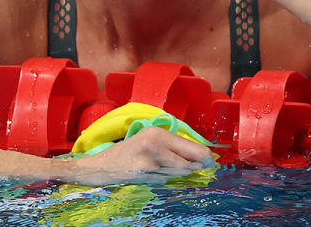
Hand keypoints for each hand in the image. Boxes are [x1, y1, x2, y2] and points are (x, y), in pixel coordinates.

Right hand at [60, 126, 213, 184]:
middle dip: (197, 166)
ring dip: (180, 173)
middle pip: (188, 159)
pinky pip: (164, 179)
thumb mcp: (147, 141)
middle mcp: (154, 142)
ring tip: (170, 168)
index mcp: (157, 131)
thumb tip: (198, 156)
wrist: (99, 166)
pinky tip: (154, 174)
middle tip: (203, 168)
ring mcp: (149, 159)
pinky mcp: (144, 173)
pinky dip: (164, 179)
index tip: (210, 161)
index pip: (190, 145)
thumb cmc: (125, 153)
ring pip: (178, 171)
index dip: (203, 155)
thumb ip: (170, 146)